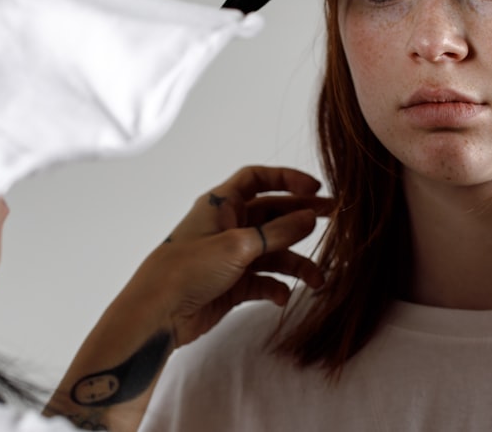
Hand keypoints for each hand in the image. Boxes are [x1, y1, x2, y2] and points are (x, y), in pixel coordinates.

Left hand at [50, 166, 331, 429]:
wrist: (158, 313)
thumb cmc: (189, 268)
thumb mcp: (238, 246)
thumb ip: (278, 231)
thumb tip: (310, 217)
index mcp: (222, 204)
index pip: (257, 179)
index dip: (286, 179)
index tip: (315, 187)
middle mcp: (228, 226)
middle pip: (272, 214)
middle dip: (302, 218)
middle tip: (334, 219)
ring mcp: (231, 256)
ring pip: (273, 252)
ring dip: (296, 263)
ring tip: (318, 279)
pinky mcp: (232, 284)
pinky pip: (263, 280)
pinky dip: (276, 286)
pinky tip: (284, 296)